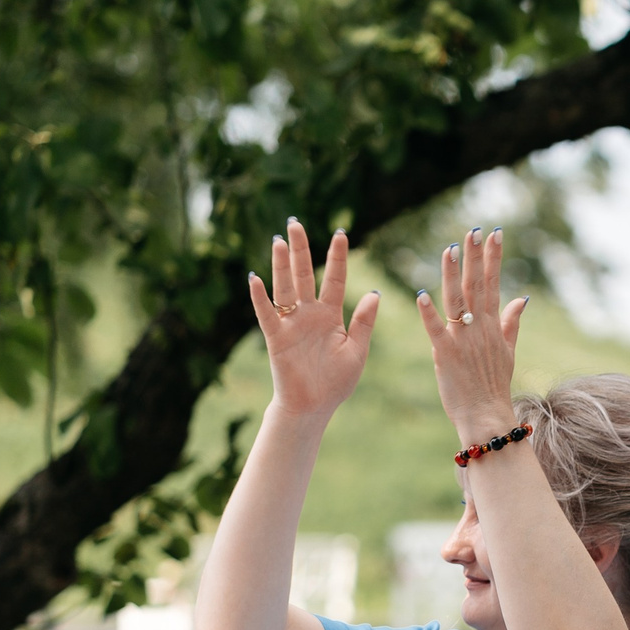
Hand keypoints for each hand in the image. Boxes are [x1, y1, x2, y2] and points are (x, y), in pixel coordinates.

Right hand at [247, 220, 379, 417]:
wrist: (315, 406)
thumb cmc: (336, 382)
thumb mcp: (357, 350)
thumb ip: (363, 322)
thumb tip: (374, 294)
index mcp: (331, 316)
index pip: (335, 280)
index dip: (337, 258)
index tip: (341, 234)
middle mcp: (309, 315)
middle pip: (304, 275)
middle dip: (301, 250)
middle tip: (295, 222)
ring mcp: (291, 324)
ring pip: (285, 288)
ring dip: (281, 265)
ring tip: (279, 241)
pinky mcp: (277, 338)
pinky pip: (267, 315)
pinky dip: (260, 298)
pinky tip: (255, 279)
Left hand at [416, 227, 529, 443]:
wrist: (487, 416)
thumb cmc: (495, 386)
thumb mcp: (508, 351)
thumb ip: (512, 322)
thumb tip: (523, 298)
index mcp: (492, 326)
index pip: (494, 284)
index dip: (493, 258)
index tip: (495, 234)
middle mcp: (479, 329)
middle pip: (476, 286)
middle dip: (475, 257)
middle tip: (473, 231)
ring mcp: (463, 340)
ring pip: (456, 301)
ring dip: (451, 275)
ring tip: (449, 249)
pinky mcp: (445, 354)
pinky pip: (435, 329)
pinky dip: (428, 313)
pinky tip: (420, 294)